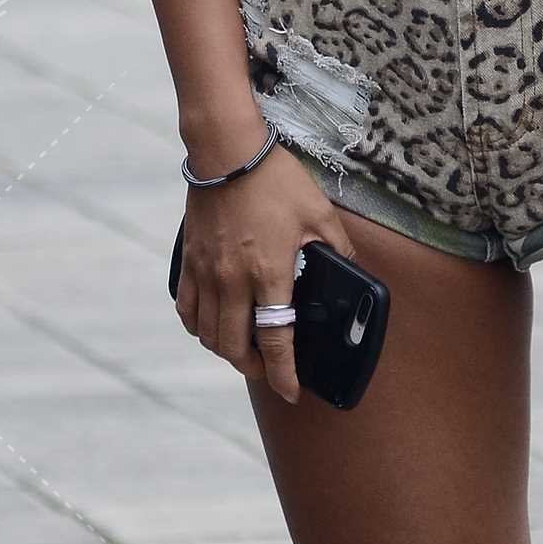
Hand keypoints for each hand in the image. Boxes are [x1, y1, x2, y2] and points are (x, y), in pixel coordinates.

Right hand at [174, 145, 356, 402]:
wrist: (227, 152)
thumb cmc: (276, 180)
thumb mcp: (320, 213)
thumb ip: (339, 249)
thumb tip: (354, 274)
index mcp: (269, 272)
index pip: (275, 340)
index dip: (283, 374)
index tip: (292, 391)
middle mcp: (233, 279)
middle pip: (235, 348)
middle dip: (255, 370)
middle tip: (271, 371)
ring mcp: (207, 272)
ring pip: (208, 335)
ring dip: (227, 352)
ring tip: (245, 352)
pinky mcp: (189, 262)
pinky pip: (187, 310)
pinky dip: (199, 328)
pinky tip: (213, 327)